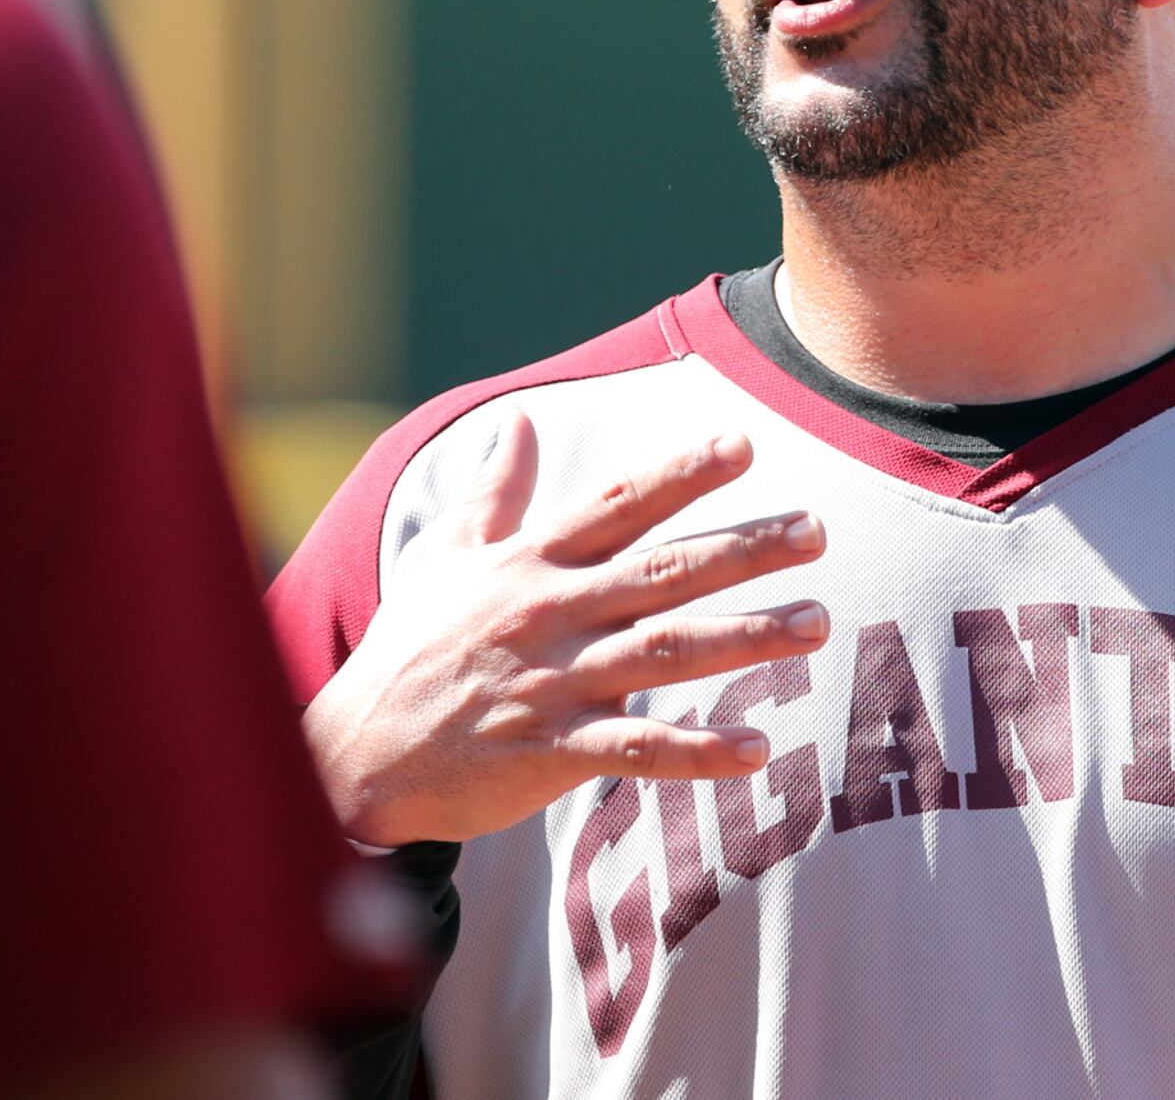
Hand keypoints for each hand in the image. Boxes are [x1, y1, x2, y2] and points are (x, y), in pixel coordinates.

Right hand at [304, 411, 830, 846]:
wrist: (355, 753)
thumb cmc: (410, 650)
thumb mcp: (446, 558)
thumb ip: (495, 492)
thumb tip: (517, 422)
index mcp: (530, 563)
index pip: (617, 505)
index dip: (680, 473)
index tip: (744, 445)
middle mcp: (550, 612)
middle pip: (662, 570)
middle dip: (744, 547)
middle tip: (818, 530)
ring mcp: (553, 682)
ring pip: (665, 652)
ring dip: (746, 637)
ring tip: (816, 624)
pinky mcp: (550, 750)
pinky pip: (637, 751)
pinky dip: (697, 751)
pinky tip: (756, 749)